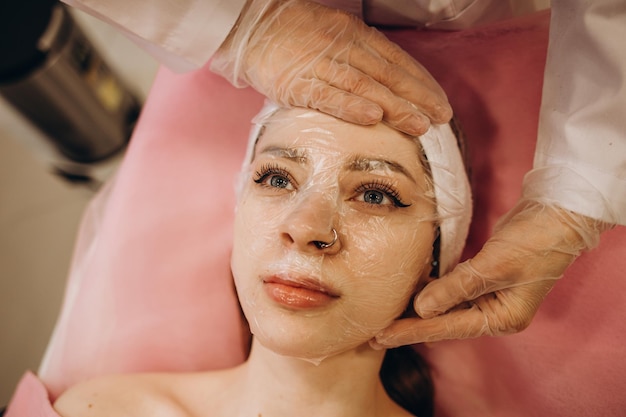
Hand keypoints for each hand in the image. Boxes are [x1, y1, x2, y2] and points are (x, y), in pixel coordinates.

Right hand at [210, 0, 450, 135]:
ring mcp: (320, 64)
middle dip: (417, 97)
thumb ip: (359, 55)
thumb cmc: (295, 34)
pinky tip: (373, 118)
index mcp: (354, 34)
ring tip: (418, 124)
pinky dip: (351, 107)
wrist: (252, 27)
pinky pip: (328, 96)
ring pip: (365, 86)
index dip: (420, 81)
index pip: (396, 60)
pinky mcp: (297, 83)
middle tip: (440, 117)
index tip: (439, 101)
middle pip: (387, 74)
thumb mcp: (335, 33)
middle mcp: (343, 47)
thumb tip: (386, 83)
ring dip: (394, 106)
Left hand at [371, 200, 609, 346]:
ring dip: (418, 307)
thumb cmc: (534, 242)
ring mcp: (489, 296)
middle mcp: (494, 312)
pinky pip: (451, 288)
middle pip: (444, 322)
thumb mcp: (494, 265)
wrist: (557, 215)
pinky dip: (432, 288)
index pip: (448, 328)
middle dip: (410, 325)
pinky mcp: (483, 278)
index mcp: (501, 318)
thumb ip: (456, 288)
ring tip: (386, 311)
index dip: (413, 331)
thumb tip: (422, 309)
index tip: (382, 336)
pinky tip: (411, 287)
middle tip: (375, 331)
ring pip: (446, 306)